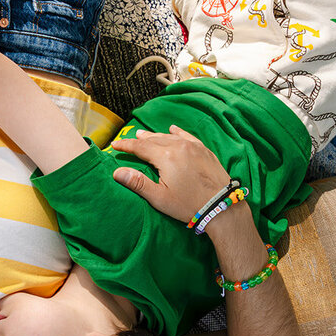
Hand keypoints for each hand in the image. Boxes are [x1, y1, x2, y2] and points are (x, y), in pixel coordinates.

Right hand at [110, 126, 233, 223]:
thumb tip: (117, 172)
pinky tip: (173, 129)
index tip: (115, 145)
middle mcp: (179, 147)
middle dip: (139, 140)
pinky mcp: (204, 150)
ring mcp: (193, 147)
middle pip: (154, 140)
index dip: (126, 145)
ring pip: (169, 137)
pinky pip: (187, 136)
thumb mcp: (159, 197)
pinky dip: (177, 132)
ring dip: (155, 135)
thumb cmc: (188, 205)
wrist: (221, 205)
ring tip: (144, 134)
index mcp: (165, 157)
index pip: (140, 147)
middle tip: (128, 139)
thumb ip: (137, 182)